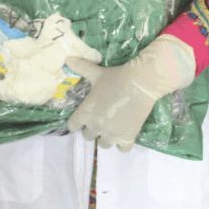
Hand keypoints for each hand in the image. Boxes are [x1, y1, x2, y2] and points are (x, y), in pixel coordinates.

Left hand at [66, 35, 195, 150]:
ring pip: (103, 144)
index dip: (77, 122)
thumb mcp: (96, 73)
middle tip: (103, 118)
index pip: (72, 126)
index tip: (84, 117)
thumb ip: (81, 68)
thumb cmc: (116, 77)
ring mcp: (111, 134)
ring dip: (107, 137)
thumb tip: (67, 59)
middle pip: (88, 136)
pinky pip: (121, 149)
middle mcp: (95, 126)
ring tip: (114, 126)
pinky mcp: (127, 138)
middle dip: (93, 128)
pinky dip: (123, 143)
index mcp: (85, 113)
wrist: (141, 83)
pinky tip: (126, 133)